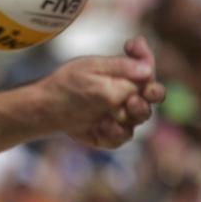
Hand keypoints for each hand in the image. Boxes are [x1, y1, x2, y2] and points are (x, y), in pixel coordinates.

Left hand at [42, 36, 165, 148]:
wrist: (48, 108)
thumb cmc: (69, 83)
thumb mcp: (92, 69)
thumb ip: (120, 69)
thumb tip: (147, 70)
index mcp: (126, 76)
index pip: (148, 70)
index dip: (148, 64)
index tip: (140, 65)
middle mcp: (128, 95)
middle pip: (152, 98)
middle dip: (145, 99)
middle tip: (130, 101)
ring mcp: (122, 116)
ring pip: (139, 119)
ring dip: (128, 117)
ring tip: (110, 116)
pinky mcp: (112, 134)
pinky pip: (123, 137)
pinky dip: (114, 133)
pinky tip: (101, 126)